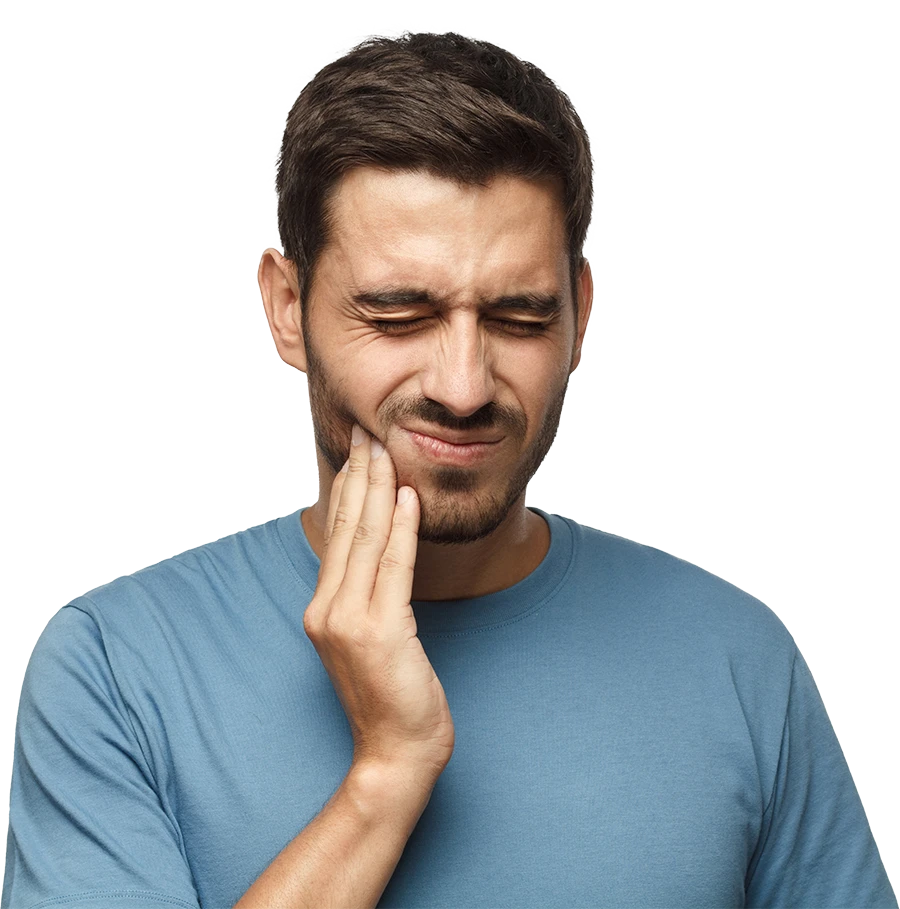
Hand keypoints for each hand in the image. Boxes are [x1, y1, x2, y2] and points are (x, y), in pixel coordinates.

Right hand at [303, 424, 454, 779]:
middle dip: (359, 476)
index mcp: (322, 608)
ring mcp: (350, 621)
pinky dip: (401, 528)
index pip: (336, 535)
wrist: (394, 752)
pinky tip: (406, 496)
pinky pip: (393, 567)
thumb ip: (364, 596)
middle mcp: (327, 609)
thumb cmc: (389, 696)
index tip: (357, 452)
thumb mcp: (367, 638)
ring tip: (384, 450)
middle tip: (367, 433)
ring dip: (378, 490)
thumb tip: (378, 550)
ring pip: (367, 540)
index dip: (348, 489)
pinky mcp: (380, 631)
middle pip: (347, 528)